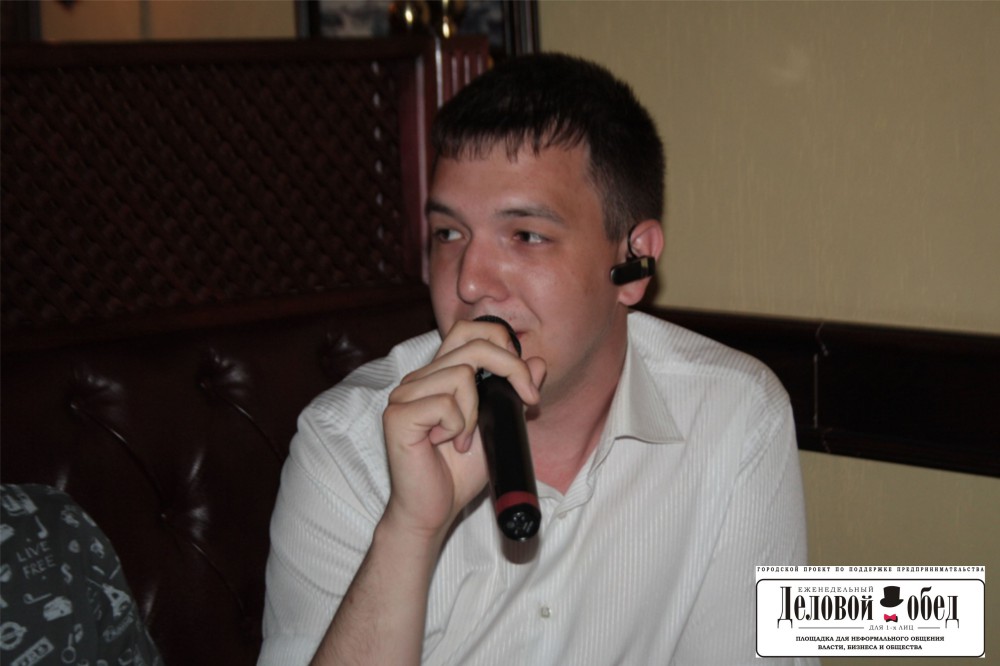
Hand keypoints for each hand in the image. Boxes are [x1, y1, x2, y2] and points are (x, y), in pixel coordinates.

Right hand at [380, 319, 545, 543]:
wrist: (434, 509)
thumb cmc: (460, 472)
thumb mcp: (498, 426)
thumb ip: (514, 394)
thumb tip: (537, 362)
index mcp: (439, 374)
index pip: (468, 330)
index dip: (502, 343)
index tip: (525, 382)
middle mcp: (418, 378)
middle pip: (472, 344)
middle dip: (510, 369)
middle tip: (524, 401)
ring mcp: (404, 394)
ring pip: (461, 375)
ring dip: (474, 413)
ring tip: (463, 440)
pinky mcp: (397, 416)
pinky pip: (444, 404)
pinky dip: (457, 427)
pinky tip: (445, 445)